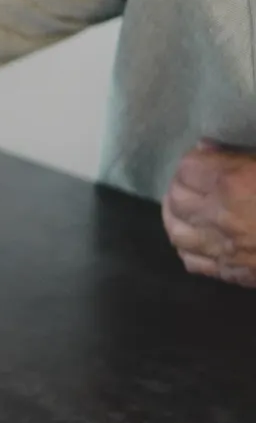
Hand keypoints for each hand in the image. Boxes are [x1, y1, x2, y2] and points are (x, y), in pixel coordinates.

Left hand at [165, 142, 255, 287]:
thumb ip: (246, 158)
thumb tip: (213, 148)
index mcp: (234, 184)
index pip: (189, 167)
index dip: (197, 158)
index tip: (208, 153)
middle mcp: (219, 217)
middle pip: (176, 198)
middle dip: (182, 183)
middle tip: (195, 177)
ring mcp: (223, 249)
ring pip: (176, 231)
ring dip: (176, 214)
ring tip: (186, 205)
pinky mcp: (233, 274)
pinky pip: (192, 261)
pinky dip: (188, 246)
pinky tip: (198, 237)